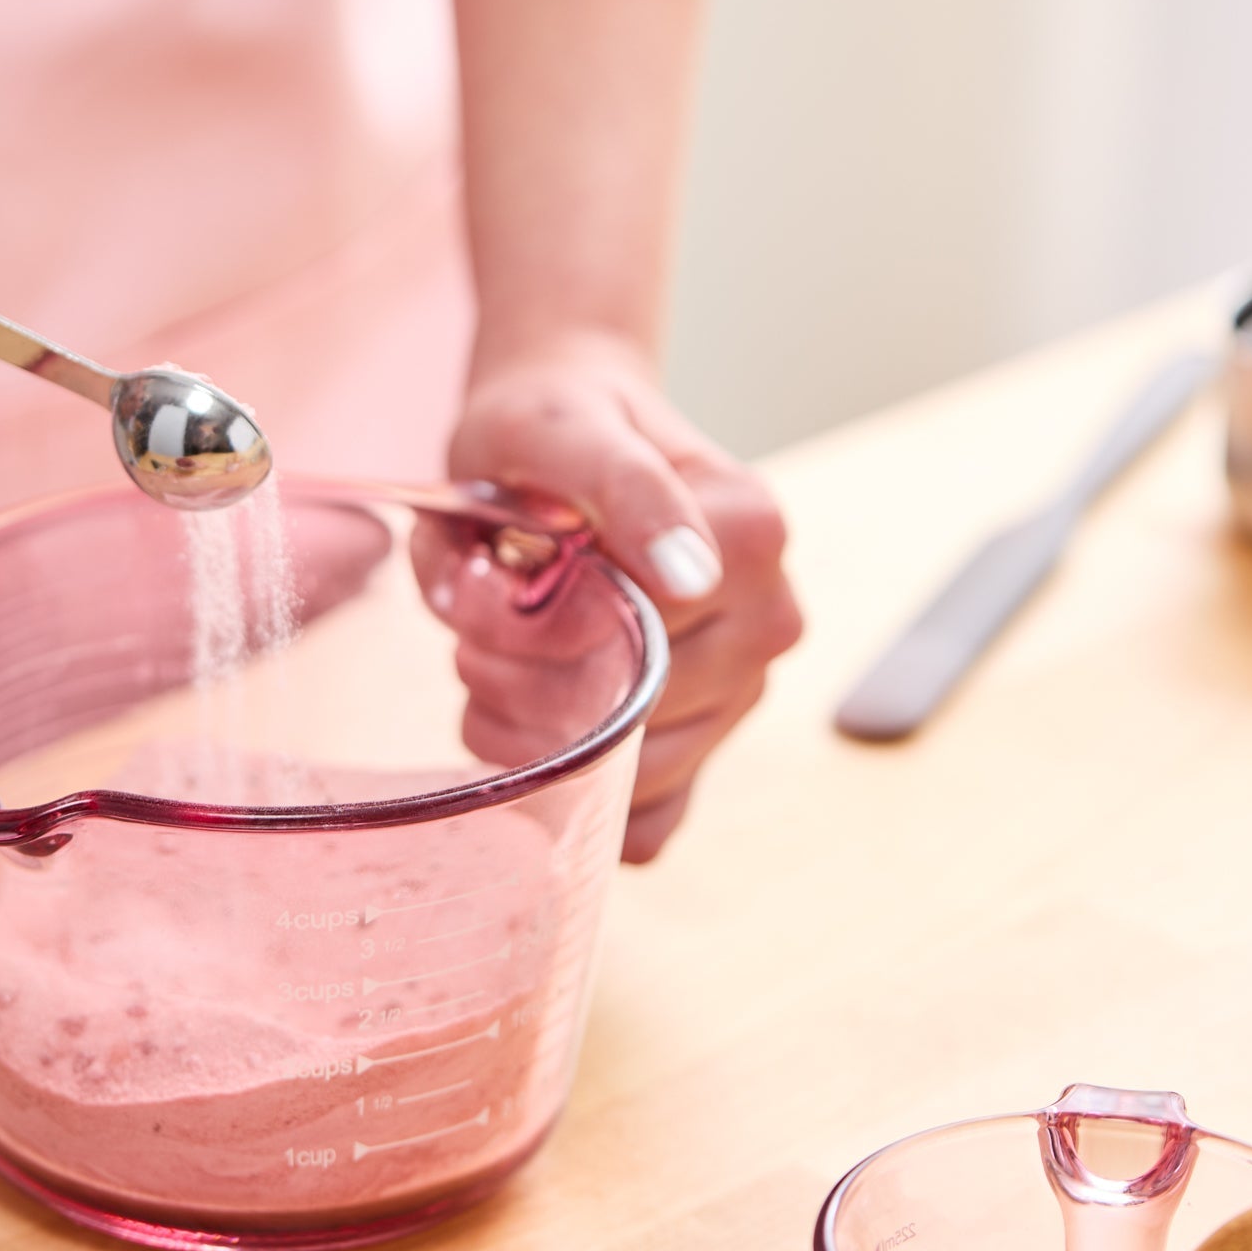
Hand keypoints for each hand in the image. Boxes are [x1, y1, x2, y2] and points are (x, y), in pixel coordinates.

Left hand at [440, 333, 802, 862]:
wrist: (564, 431)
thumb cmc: (552, 429)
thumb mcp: (558, 428)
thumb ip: (621, 486)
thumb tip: (691, 575)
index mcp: (751, 536)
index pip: (628, 640)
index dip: (531, 630)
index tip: (500, 576)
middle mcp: (770, 619)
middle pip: (628, 715)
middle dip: (521, 682)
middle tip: (481, 622)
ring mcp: (747, 692)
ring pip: (626, 778)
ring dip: (532, 734)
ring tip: (502, 659)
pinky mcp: (711, 745)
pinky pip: (648, 821)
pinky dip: (577, 792)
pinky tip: (541, 716)